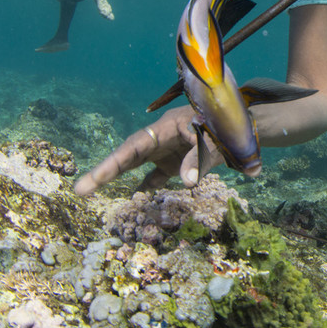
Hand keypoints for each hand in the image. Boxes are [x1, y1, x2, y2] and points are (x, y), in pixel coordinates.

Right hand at [73, 106, 224, 195]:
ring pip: (137, 165)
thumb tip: (186, 182)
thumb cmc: (228, 126)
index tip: (96, 178)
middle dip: (105, 172)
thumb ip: (200, 159)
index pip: (135, 146)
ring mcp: (167, 151)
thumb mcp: (216, 140)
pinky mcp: (175, 162)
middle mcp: (161, 139)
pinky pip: (155, 176)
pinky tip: (134, 201)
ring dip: (118, 178)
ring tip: (91, 192)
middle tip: (80, 190)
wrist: (246, 126)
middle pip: (128, 155)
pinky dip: (146, 188)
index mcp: (166, 127)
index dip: (114, 162)